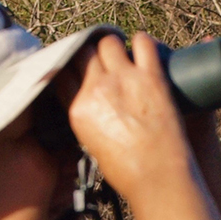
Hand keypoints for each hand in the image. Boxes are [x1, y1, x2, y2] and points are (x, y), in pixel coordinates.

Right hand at [67, 34, 196, 200]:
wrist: (158, 178)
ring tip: (120, 49)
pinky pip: (143, 43)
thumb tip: (92, 102)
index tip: (75, 65)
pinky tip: (143, 45)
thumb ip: (89, 119)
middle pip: (83, 53)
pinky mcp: (151, 77)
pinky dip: (142, 41)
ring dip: (112, 44)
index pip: (62, 75)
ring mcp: (124, 80)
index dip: (68, 67)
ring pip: (108, 43)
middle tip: (99, 55)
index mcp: (79, 110)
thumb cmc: (127, 171)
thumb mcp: (93, 145)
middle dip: (88, 52)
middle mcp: (97, 90)